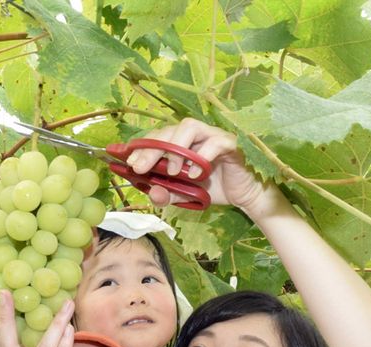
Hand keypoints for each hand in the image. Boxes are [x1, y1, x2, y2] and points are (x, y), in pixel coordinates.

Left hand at [125, 118, 275, 214]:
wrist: (244, 197)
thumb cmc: (214, 189)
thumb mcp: (185, 196)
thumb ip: (167, 194)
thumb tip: (151, 193)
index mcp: (181, 144)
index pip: (157, 137)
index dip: (141, 146)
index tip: (126, 162)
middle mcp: (195, 135)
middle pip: (168, 130)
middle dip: (151, 148)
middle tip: (139, 167)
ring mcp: (212, 135)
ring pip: (190, 126)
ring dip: (176, 147)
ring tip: (172, 171)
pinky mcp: (230, 143)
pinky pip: (214, 142)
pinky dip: (201, 156)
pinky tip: (194, 173)